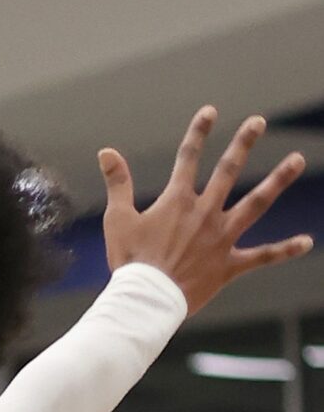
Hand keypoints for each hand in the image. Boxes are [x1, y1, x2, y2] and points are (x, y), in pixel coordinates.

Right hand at [101, 108, 310, 315]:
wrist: (147, 299)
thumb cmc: (129, 260)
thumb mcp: (117, 219)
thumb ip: (118, 183)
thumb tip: (106, 152)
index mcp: (177, 201)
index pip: (188, 157)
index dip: (199, 132)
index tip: (211, 112)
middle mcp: (205, 213)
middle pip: (228, 171)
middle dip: (243, 143)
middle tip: (258, 122)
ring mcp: (221, 238)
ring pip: (256, 203)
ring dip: (278, 180)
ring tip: (297, 160)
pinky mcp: (230, 265)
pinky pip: (263, 256)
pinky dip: (285, 249)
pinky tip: (307, 241)